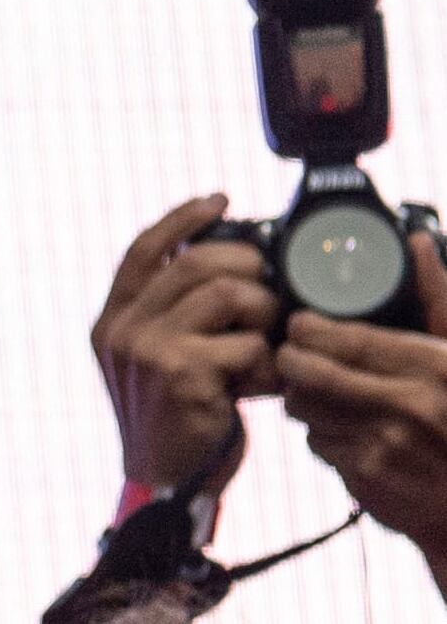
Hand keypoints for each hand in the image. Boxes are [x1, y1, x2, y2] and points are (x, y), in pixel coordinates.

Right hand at [91, 195, 280, 490]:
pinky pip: (245, 345)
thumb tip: (226, 267)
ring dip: (262, 313)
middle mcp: (123, 329)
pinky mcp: (183, 376)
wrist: (163, 482)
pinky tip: (265, 384)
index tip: (220, 200)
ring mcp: (149, 350)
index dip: (183, 218)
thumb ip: (171, 318)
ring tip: (269, 341)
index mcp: (111, 320)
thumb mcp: (154, 361)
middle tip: (268, 290)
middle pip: (193, 262)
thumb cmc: (175, 420)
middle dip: (244, 266)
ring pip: (224, 294)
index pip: (145, 248)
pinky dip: (267, 363)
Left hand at [279, 231, 446, 583]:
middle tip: (291, 353)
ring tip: (315, 388)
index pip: (345, 339)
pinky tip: (339, 425)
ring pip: (306, 408)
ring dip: (303, 396)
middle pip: (311, 372)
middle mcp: (406, 408)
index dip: (308, 328)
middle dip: (291, 359)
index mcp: (430, 369)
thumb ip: (436, 297)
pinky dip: (321, 432)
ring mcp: (385, 447)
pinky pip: (319, 443)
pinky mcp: (368, 480)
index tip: (298, 323)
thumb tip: (416, 241)